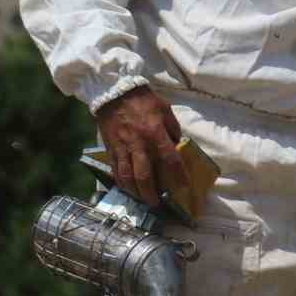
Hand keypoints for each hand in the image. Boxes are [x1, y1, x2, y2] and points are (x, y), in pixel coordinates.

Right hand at [95, 86, 189, 207]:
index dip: (178, 176)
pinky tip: (127, 189)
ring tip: (142, 200)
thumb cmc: (143, 100)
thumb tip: (178, 144)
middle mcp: (139, 144)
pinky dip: (121, 183)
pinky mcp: (111, 149)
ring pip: (127, 177)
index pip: (170, 159)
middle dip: (151, 193)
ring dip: (135, 192)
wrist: (114, 92)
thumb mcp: (165, 109)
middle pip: (145, 175)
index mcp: (155, 133)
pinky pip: (115, 170)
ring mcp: (123, 148)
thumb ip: (173, 128)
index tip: (184, 187)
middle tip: (157, 203)